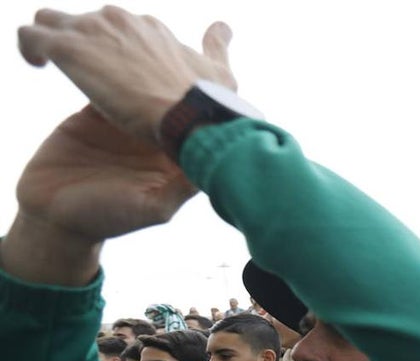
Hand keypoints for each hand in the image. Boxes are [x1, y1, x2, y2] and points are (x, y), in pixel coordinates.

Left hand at [19, 8, 235, 145]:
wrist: (187, 115)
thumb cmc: (205, 100)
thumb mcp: (219, 72)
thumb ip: (217, 46)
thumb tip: (224, 27)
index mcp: (150, 28)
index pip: (119, 26)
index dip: (112, 49)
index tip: (114, 72)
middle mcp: (120, 20)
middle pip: (84, 20)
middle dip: (81, 44)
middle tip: (86, 74)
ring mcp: (93, 31)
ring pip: (51, 19)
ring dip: (50, 40)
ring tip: (53, 64)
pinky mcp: (69, 48)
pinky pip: (31, 35)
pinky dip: (30, 49)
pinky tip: (38, 65)